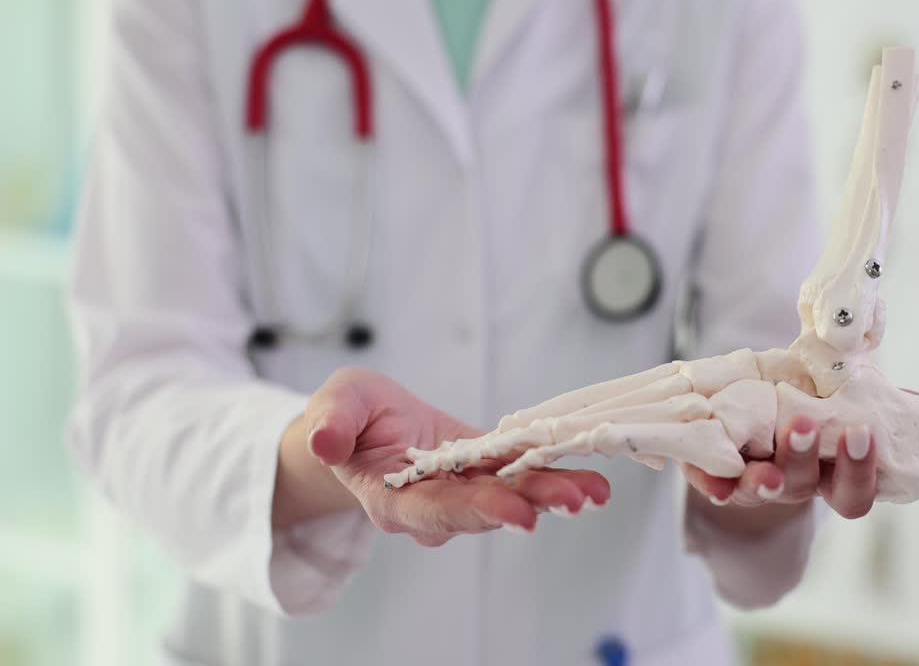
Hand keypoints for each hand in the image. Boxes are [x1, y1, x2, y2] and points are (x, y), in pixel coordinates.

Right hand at [277, 368, 610, 544]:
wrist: (364, 426)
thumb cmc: (348, 416)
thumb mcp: (334, 405)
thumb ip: (330, 423)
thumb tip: (323, 441)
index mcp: (392, 498)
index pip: (435, 510)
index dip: (475, 512)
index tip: (515, 514)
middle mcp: (434, 504)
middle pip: (484, 510)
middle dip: (530, 504)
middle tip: (573, 500)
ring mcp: (465, 489)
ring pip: (511, 495)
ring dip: (554, 493)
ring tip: (594, 491)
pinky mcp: (488, 470)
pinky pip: (523, 471)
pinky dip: (556, 472)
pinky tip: (592, 477)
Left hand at [683, 398, 918, 524]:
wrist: (749, 422)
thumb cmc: (813, 409)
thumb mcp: (853, 402)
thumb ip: (898, 408)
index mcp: (830, 472)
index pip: (854, 492)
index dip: (859, 471)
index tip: (862, 433)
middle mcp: (793, 483)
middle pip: (804, 490)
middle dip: (806, 461)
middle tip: (806, 425)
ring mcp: (751, 482)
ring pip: (758, 490)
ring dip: (763, 477)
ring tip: (765, 455)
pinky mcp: (713, 473)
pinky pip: (710, 482)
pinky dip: (711, 480)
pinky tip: (713, 476)